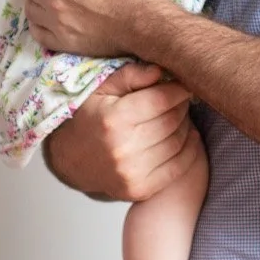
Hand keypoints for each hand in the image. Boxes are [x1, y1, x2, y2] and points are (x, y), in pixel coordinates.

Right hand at [45, 61, 203, 202]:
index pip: (161, 100)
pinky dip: (189, 148)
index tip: (182, 85)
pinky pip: (179, 166)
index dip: (178, 89)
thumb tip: (161, 70)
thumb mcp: (102, 89)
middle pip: (172, 121)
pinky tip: (184, 136)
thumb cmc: (90, 118)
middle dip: (181, 106)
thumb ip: (131, 75)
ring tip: (178, 116)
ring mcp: (132, 173)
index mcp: (113, 119)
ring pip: (178, 142)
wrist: (71, 160)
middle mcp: (123, 149)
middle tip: (180, 99)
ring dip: (185, 125)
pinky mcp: (140, 189)